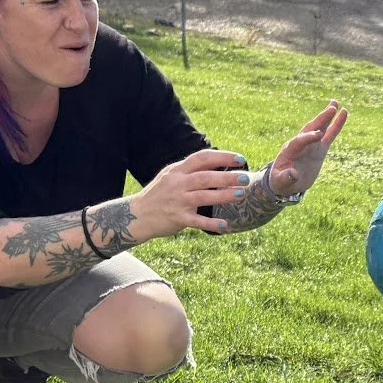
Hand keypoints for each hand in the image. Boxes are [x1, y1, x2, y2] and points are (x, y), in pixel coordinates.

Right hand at [131, 149, 252, 235]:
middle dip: (227, 177)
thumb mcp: (171, 176)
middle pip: (205, 177)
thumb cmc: (159, 194)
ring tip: (241, 195)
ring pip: (203, 196)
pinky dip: (211, 223)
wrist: (136, 214)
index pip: (201, 158)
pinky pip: (197, 221)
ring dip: (224, 195)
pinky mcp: (177, 218)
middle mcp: (178, 183)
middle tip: (246, 178)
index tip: (240, 159)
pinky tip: (225, 226)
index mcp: (178, 170)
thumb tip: (218, 164)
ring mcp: (177, 201)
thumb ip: (191, 171)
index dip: (222, 156)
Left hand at [268, 102, 349, 196]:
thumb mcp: (280, 182)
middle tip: (331, 109)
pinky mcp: (320, 148)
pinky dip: (336, 125)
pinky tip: (343, 114)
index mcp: (289, 150)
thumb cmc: (281, 181)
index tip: (319, 135)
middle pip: (310, 128)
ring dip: (327, 116)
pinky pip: (329, 135)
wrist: (286, 182)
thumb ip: (285, 178)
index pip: (299, 141)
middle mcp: (300, 143)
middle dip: (320, 120)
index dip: (308, 137)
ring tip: (335, 103)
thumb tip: (293, 175)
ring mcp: (311, 145)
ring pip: (320, 128)